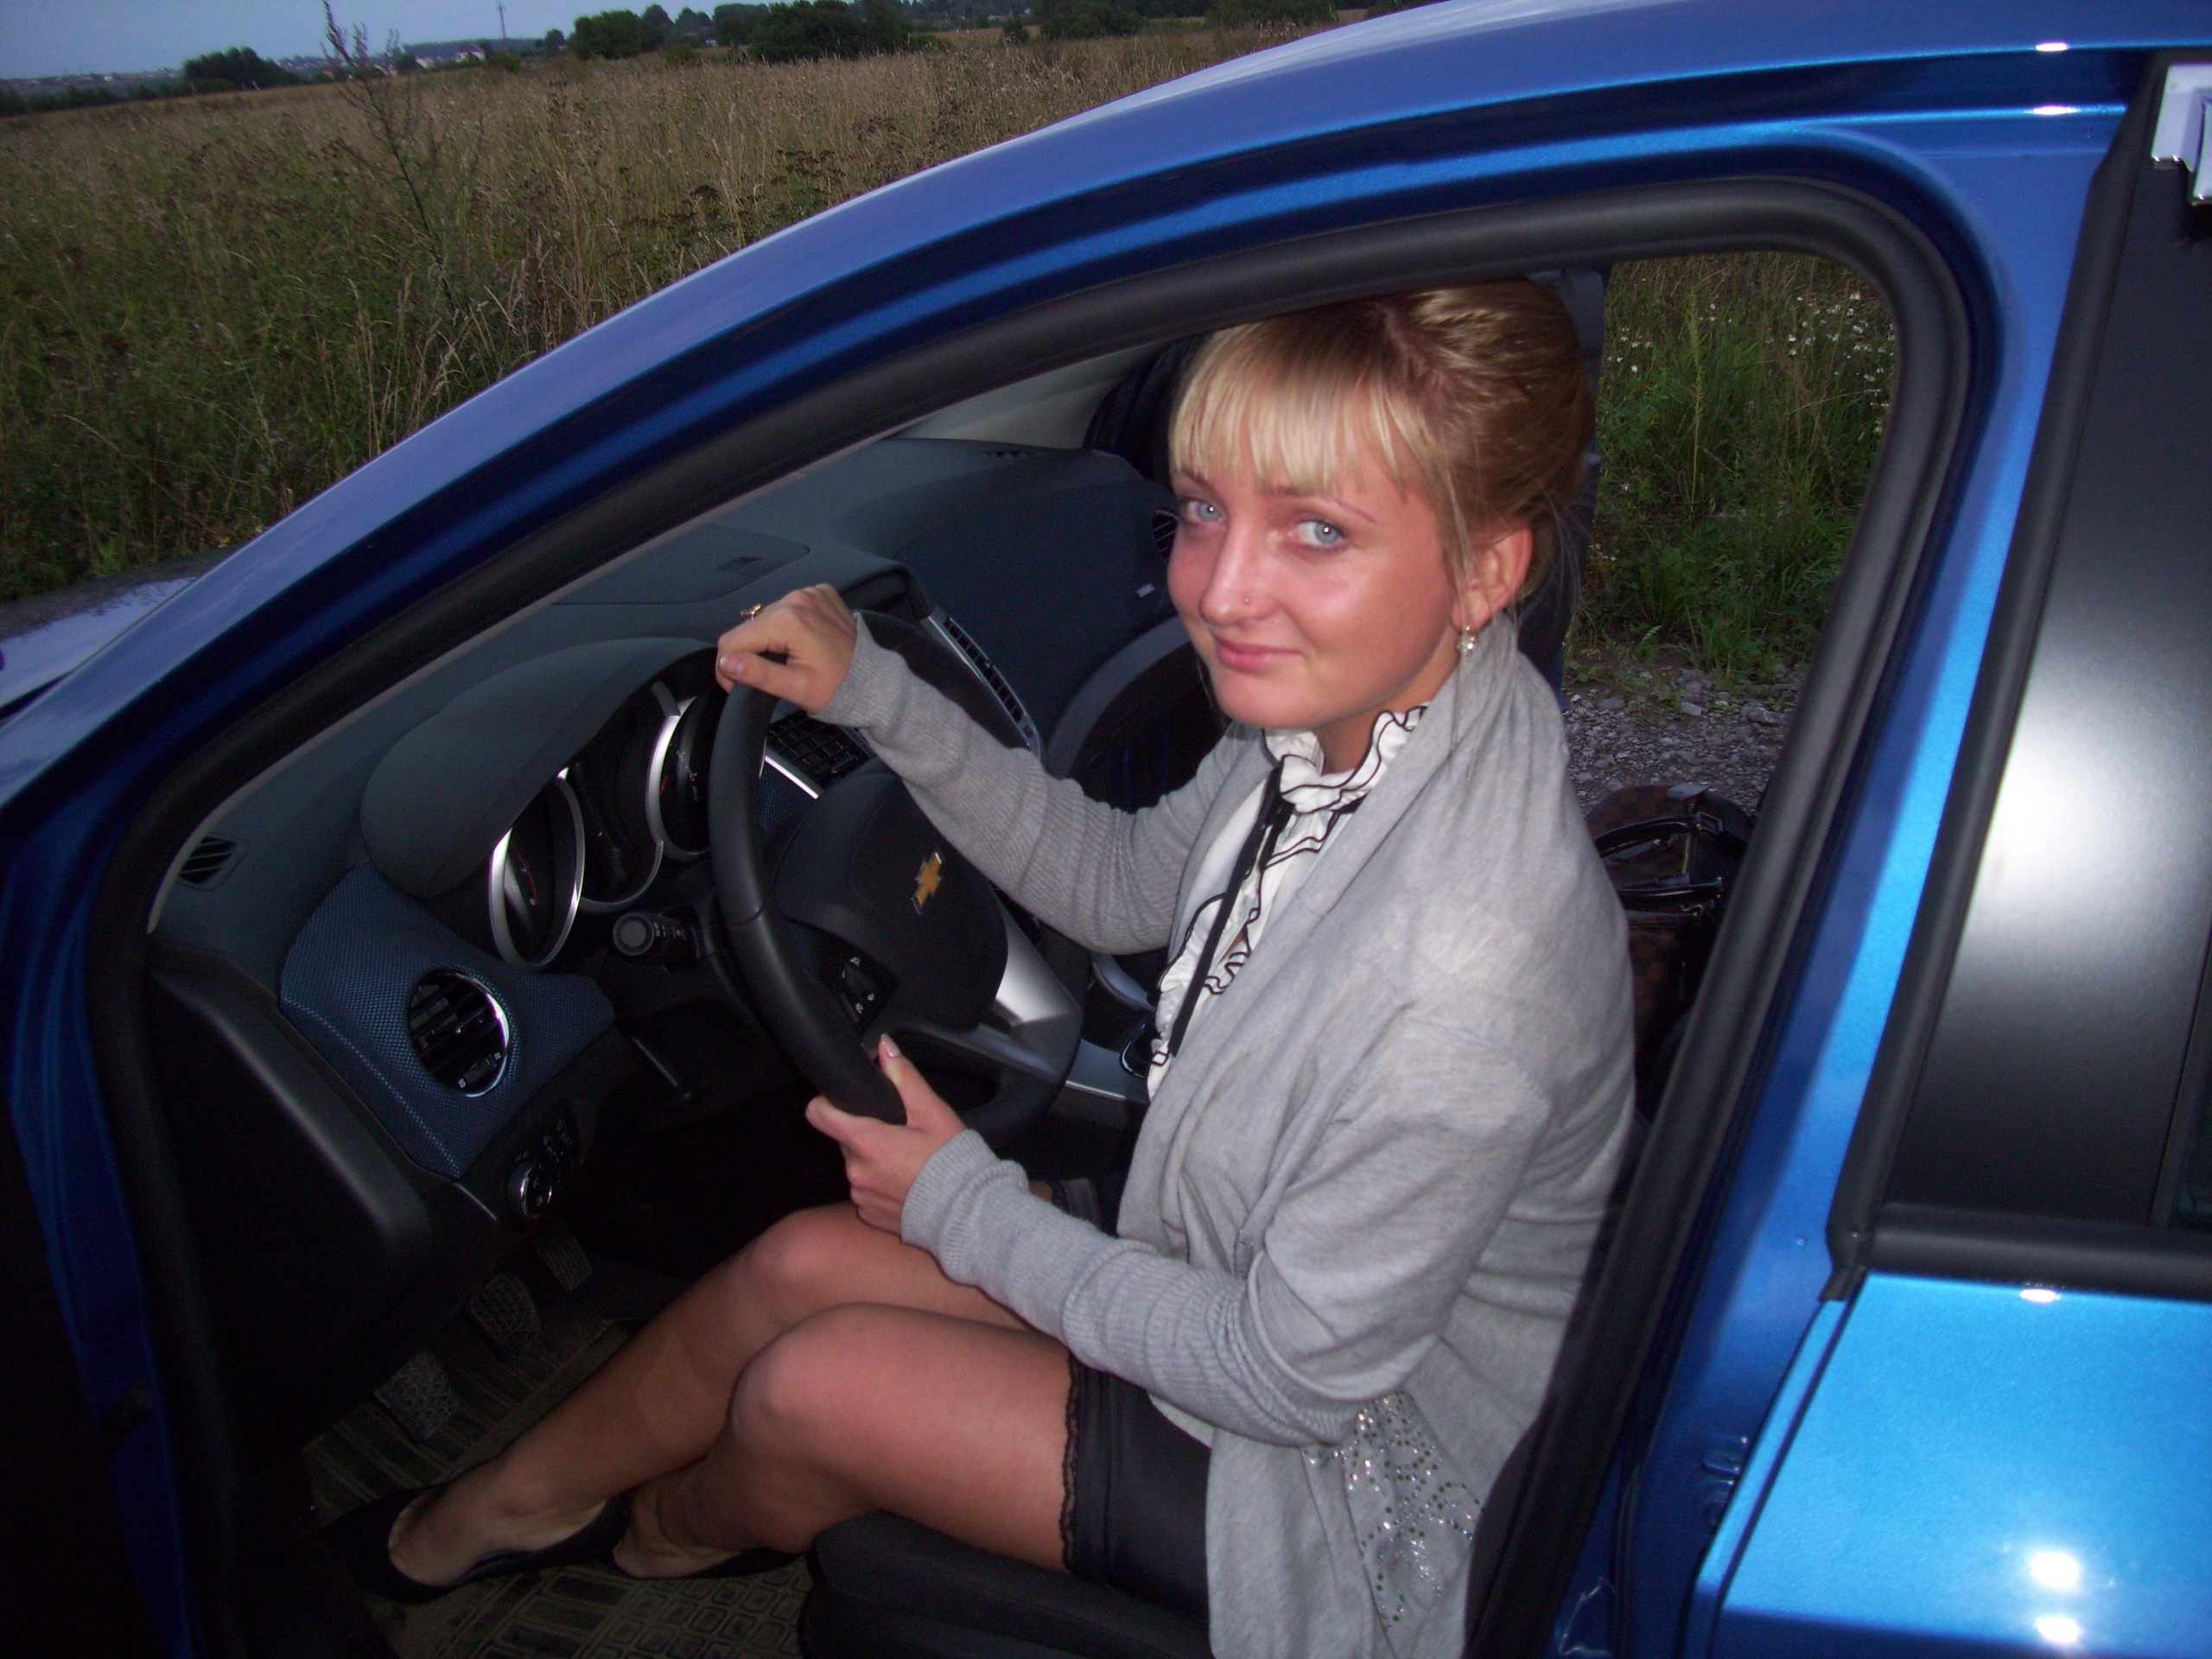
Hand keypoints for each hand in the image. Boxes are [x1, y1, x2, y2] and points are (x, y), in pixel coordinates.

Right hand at [714, 583, 859, 714]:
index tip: (740, 685)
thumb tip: (726, 661)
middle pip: (749, 628)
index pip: (733, 640)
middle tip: (772, 675)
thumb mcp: (795, 688)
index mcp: (787, 620)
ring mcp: (810, 593)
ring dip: (770, 639)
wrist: (874, 679)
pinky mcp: (819, 594)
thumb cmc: (838, 688)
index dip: (729, 667)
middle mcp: (796, 599)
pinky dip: (790, 626)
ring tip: (791, 659)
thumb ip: (758, 673)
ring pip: (767, 618)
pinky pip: (789, 608)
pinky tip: (804, 642)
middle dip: (751, 653)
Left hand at [805, 1036, 965, 1233]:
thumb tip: (884, 1048)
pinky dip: (880, 1184)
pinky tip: (906, 1183)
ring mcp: (860, 1196)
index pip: (819, 1115)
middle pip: (845, 1140)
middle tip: (899, 1135)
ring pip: (857, 1166)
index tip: (842, 1102)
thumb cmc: (952, 1162)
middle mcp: (856, 1171)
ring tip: (907, 1161)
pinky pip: (865, 1191)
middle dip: (865, 1133)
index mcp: (867, 1142)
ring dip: (874, 1160)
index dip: (827, 1103)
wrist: (968, 1212)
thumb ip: (903, 1077)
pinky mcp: (868, 1214)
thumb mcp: (932, 1112)